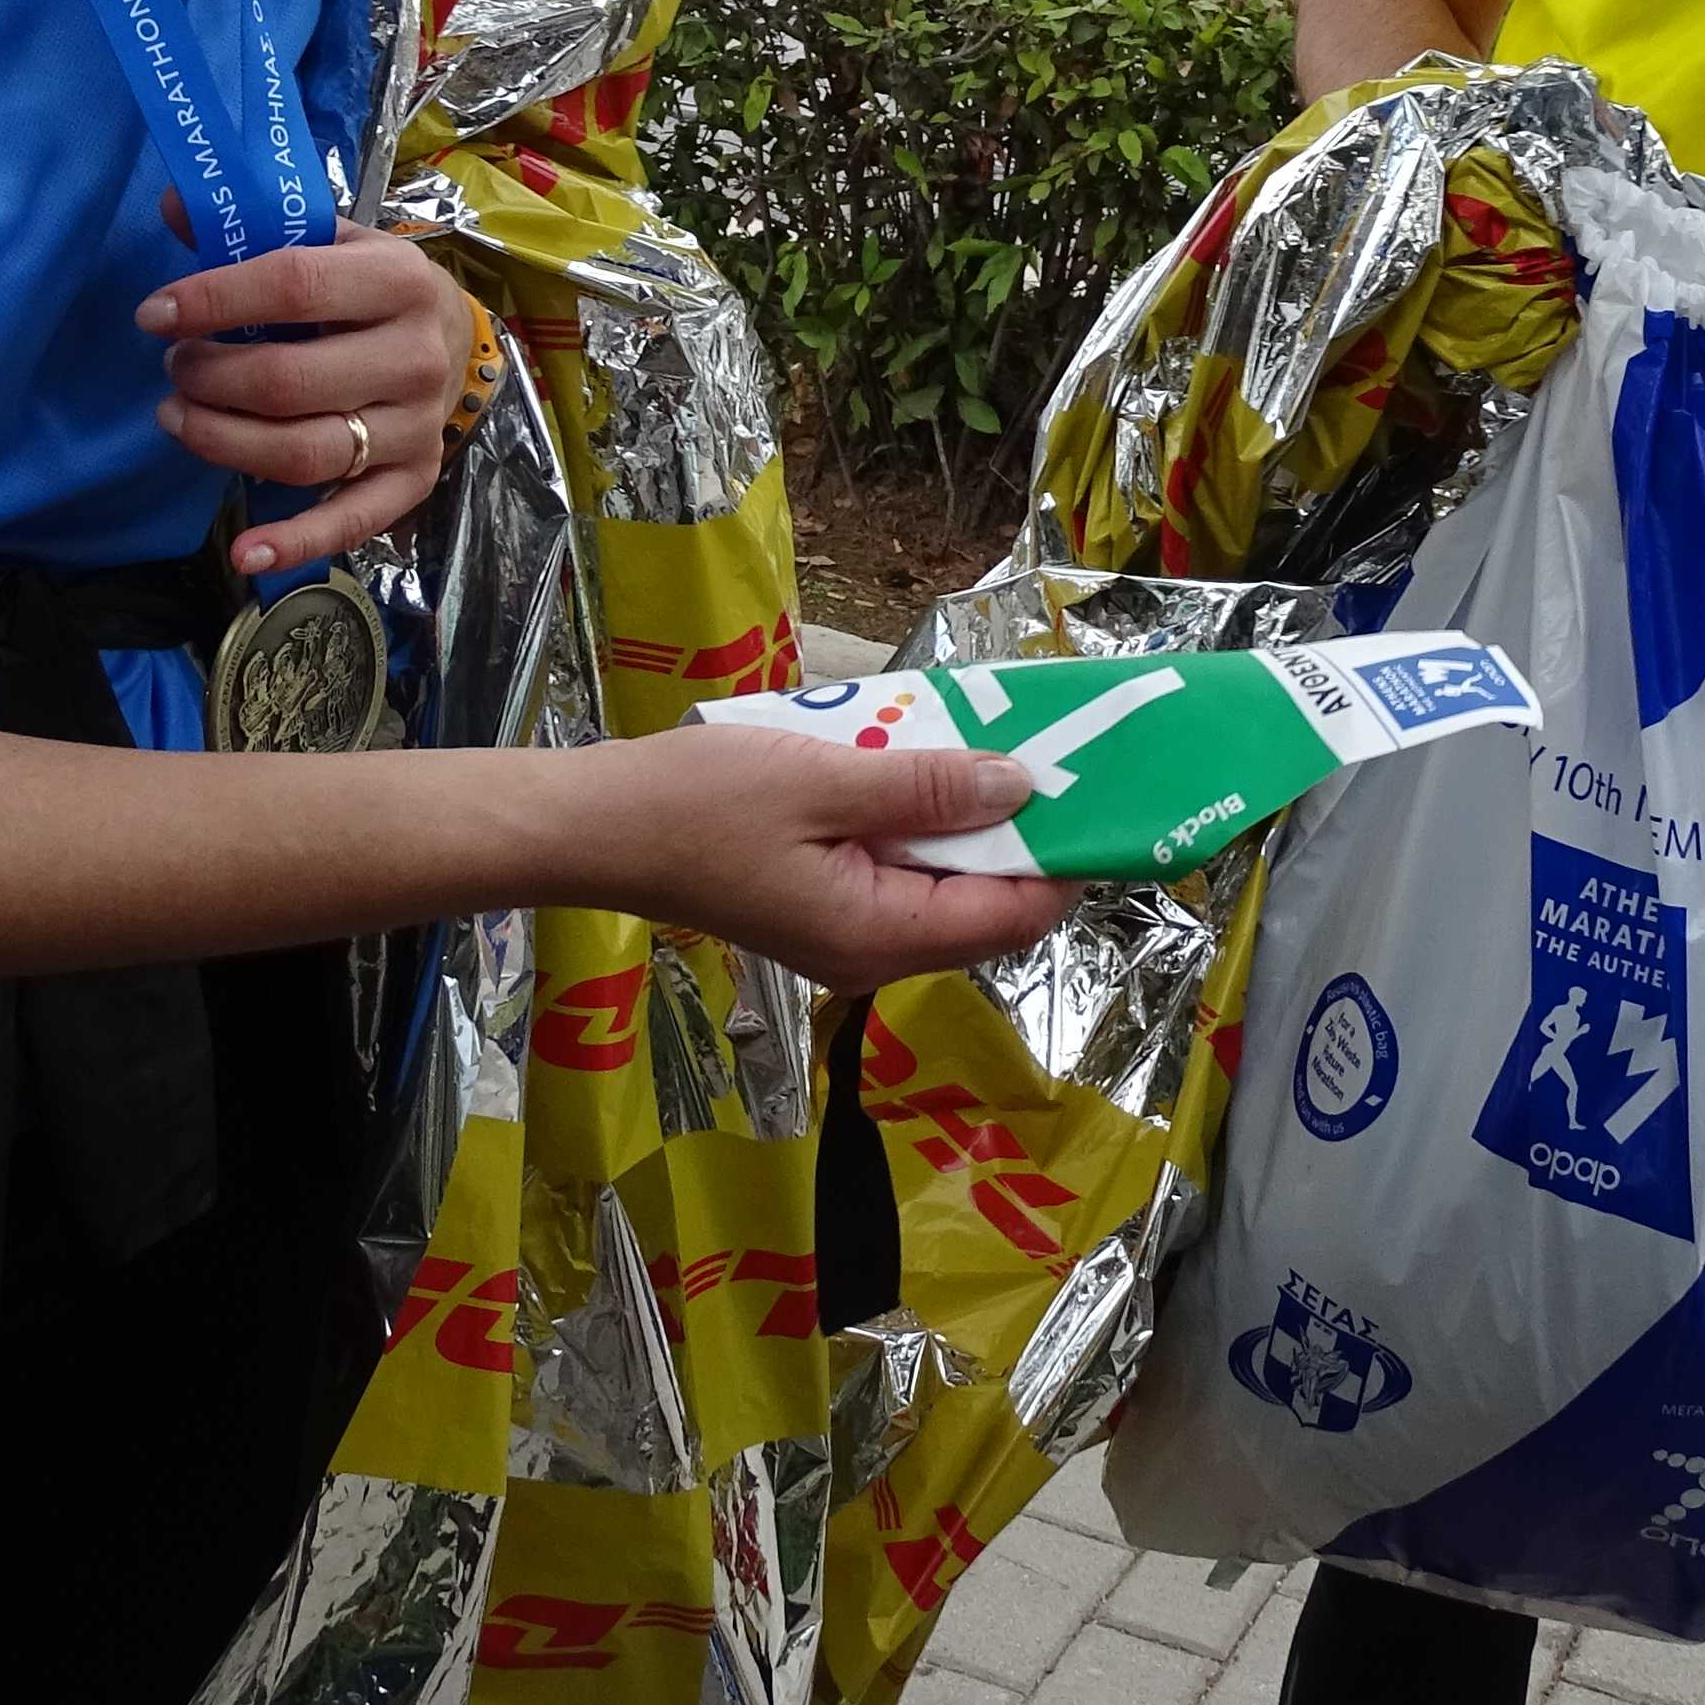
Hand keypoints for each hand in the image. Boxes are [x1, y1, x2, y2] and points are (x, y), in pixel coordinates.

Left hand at [141, 226, 477, 574]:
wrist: (454, 342)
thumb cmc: (371, 289)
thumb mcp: (330, 241)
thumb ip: (256, 225)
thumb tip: (176, 205)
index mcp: (397, 280)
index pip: (293, 287)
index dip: (215, 300)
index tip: (154, 314)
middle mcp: (414, 356)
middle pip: (289, 381)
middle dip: (210, 378)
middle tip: (174, 369)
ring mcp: (416, 426)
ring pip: (304, 452)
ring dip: (223, 443)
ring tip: (178, 419)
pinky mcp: (413, 482)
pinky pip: (350, 522)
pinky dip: (295, 543)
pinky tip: (243, 553)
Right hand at [560, 718, 1078, 986]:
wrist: (597, 826)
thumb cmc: (701, 803)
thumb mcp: (824, 778)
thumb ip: (925, 787)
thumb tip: (1020, 786)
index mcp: (881, 936)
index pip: (1012, 917)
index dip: (1068, 863)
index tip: (1106, 798)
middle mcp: (873, 953)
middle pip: (988, 910)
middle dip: (1028, 839)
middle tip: (1057, 756)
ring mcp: (845, 935)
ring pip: (946, 889)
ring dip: (974, 826)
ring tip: (999, 750)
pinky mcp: (822, 907)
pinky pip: (902, 874)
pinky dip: (925, 827)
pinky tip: (924, 767)